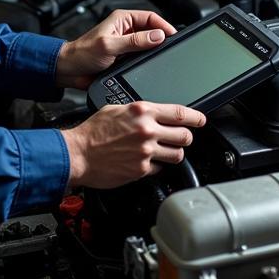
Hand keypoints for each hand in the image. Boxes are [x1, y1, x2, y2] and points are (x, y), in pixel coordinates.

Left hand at [56, 9, 176, 89]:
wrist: (69, 70)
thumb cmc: (82, 54)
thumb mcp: (110, 46)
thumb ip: (135, 41)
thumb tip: (157, 36)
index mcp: (121, 19)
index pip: (150, 17)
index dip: (163, 25)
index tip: (173, 36)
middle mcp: (125, 29)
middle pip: (151, 30)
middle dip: (161, 38)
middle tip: (170, 48)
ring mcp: (125, 43)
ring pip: (148, 44)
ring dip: (153, 50)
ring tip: (161, 56)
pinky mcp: (124, 56)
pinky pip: (141, 56)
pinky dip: (147, 59)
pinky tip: (150, 64)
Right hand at [61, 101, 206, 188]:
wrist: (77, 154)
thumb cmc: (92, 132)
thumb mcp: (115, 109)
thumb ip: (138, 111)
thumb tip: (153, 114)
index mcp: (142, 112)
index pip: (179, 113)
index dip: (195, 117)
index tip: (201, 120)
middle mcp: (147, 130)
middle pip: (185, 135)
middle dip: (186, 137)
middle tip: (182, 138)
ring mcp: (146, 151)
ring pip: (177, 154)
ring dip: (174, 153)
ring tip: (166, 152)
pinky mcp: (141, 169)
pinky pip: (160, 169)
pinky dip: (156, 167)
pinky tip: (147, 163)